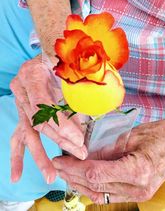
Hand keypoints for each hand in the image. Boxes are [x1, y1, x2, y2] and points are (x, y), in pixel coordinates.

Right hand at [10, 54, 87, 183]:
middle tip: (79, 153)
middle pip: (39, 122)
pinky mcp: (21, 113)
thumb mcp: (69, 71)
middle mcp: (20, 90)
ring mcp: (19, 103)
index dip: (60, 124)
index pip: (43, 105)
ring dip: (41, 155)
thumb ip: (74, 94)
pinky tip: (16, 175)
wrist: (48, 55)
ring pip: (28, 133)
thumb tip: (82, 125)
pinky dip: (18, 156)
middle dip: (61, 140)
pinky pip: (18, 136)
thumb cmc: (61, 61)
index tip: (78, 138)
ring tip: (51, 175)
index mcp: (31, 74)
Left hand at [53, 116, 164, 202]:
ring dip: (80, 183)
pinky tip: (83, 179)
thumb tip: (84, 154)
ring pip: (100, 194)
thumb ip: (107, 148)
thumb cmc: (162, 134)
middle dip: (72, 175)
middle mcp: (138, 188)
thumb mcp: (131, 136)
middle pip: (95, 186)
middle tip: (58, 165)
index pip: (95, 174)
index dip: (74, 168)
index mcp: (138, 171)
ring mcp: (139, 194)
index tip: (60, 160)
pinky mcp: (138, 193)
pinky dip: (94, 187)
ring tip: (66, 172)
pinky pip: (109, 194)